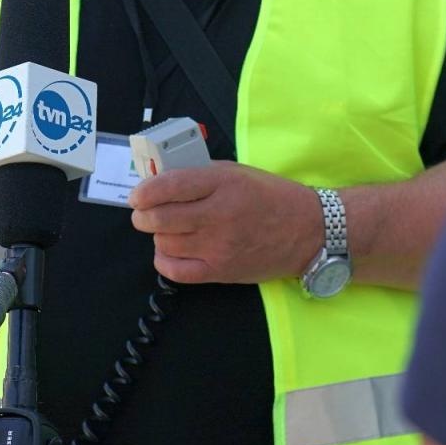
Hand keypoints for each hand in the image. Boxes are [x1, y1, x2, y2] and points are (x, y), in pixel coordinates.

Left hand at [127, 162, 320, 283]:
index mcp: (224, 183)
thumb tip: (162, 180)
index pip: (170, 186)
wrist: (308, 231)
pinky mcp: (221, 271)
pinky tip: (170, 251)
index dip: (145, 192)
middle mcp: (219, 215)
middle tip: (143, 213)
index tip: (137, 195)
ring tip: (167, 229)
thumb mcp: (237, 173)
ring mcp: (219, 246)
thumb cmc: (271, 197)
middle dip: (143, 216)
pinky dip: (164, 260)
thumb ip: (201, 176)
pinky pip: (176, 271)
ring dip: (158, 235)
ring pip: (165, 243)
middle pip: (161, 218)